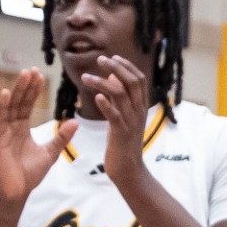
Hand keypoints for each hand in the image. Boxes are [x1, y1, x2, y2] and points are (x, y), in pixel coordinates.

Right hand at [0, 69, 77, 206]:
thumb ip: (62, 137)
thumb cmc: (30, 174)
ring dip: (17, 90)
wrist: (17, 192)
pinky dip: (3, 106)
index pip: (27, 105)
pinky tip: (6, 93)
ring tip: (24, 75)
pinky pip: (0, 120)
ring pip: (11, 107)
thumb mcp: (51, 152)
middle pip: (19, 102)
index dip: (34, 90)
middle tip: (33, 70)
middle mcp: (11, 127)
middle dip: (26, 86)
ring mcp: (3, 132)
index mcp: (21, 128)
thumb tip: (75, 121)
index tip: (40, 76)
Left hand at [78, 56, 153, 186]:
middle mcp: (139, 111)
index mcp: (140, 106)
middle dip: (116, 67)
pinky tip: (95, 97)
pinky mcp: (121, 133)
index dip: (127, 65)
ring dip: (102, 82)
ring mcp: (131, 122)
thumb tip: (112, 75)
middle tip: (100, 59)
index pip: (139, 79)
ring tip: (86, 77)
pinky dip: (105, 104)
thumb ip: (119, 97)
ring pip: (121, 94)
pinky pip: (114, 115)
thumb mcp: (123, 116)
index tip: (112, 57)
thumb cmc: (123, 142)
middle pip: (132, 82)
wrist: (129, 170)